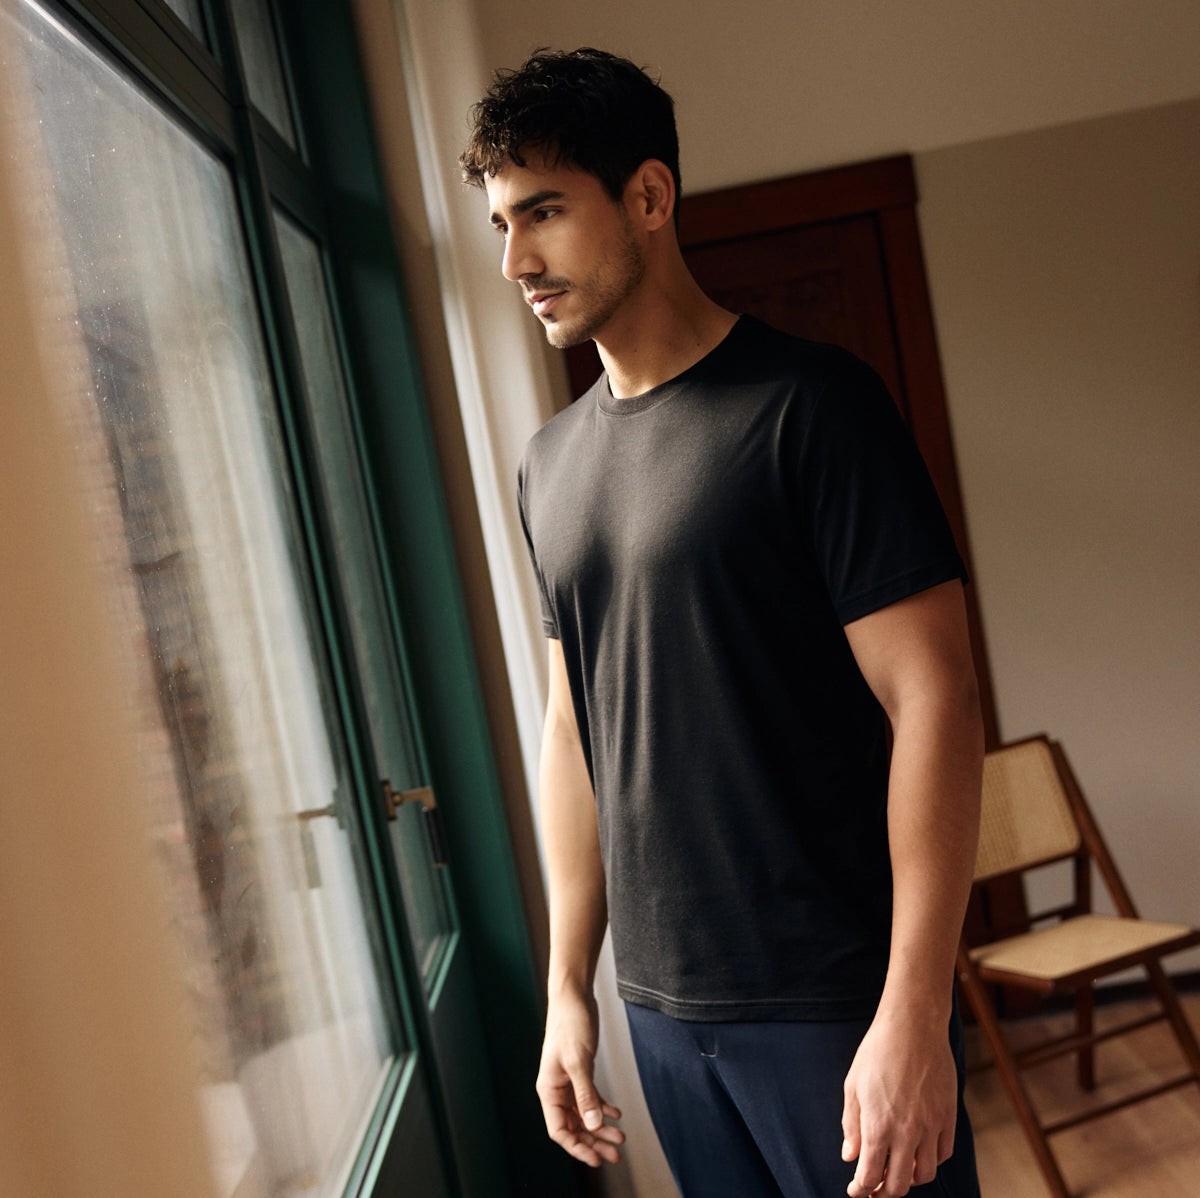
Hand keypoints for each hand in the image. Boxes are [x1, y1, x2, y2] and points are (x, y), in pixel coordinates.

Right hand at [536, 992, 625, 1166]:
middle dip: (593, 1142)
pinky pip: (590, 1098)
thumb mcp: (579, 1061)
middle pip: (573, 1126)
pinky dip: (602, 1107)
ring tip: (619, 1137)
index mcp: (549, 1090)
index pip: (559, 1130)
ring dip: (600, 1127)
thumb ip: (586, 1094)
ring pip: (584, 1114)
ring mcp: (568, 1081)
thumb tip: (593, 1125)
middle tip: (615, 1154)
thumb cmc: (570, 1024)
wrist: (574, 997)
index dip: (576, 1147)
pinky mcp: (579, 1071)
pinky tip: (616, 1113)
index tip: (595, 1159)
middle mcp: (556, 1089)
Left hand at [841, 1010, 956, 1196]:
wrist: (913, 1026)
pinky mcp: (948, 1117)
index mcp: (878, 1125)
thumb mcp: (853, 1086)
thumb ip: (851, 1126)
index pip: (870, 1176)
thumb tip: (850, 1157)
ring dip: (909, 1180)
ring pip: (924, 1175)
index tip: (855, 1191)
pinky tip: (917, 1153)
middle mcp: (907, 1132)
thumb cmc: (877, 1052)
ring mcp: (932, 1126)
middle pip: (899, 1185)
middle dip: (884, 1193)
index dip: (860, 1189)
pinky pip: (942, 1154)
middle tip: (874, 1190)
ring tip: (896, 1171)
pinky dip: (930, 1161)